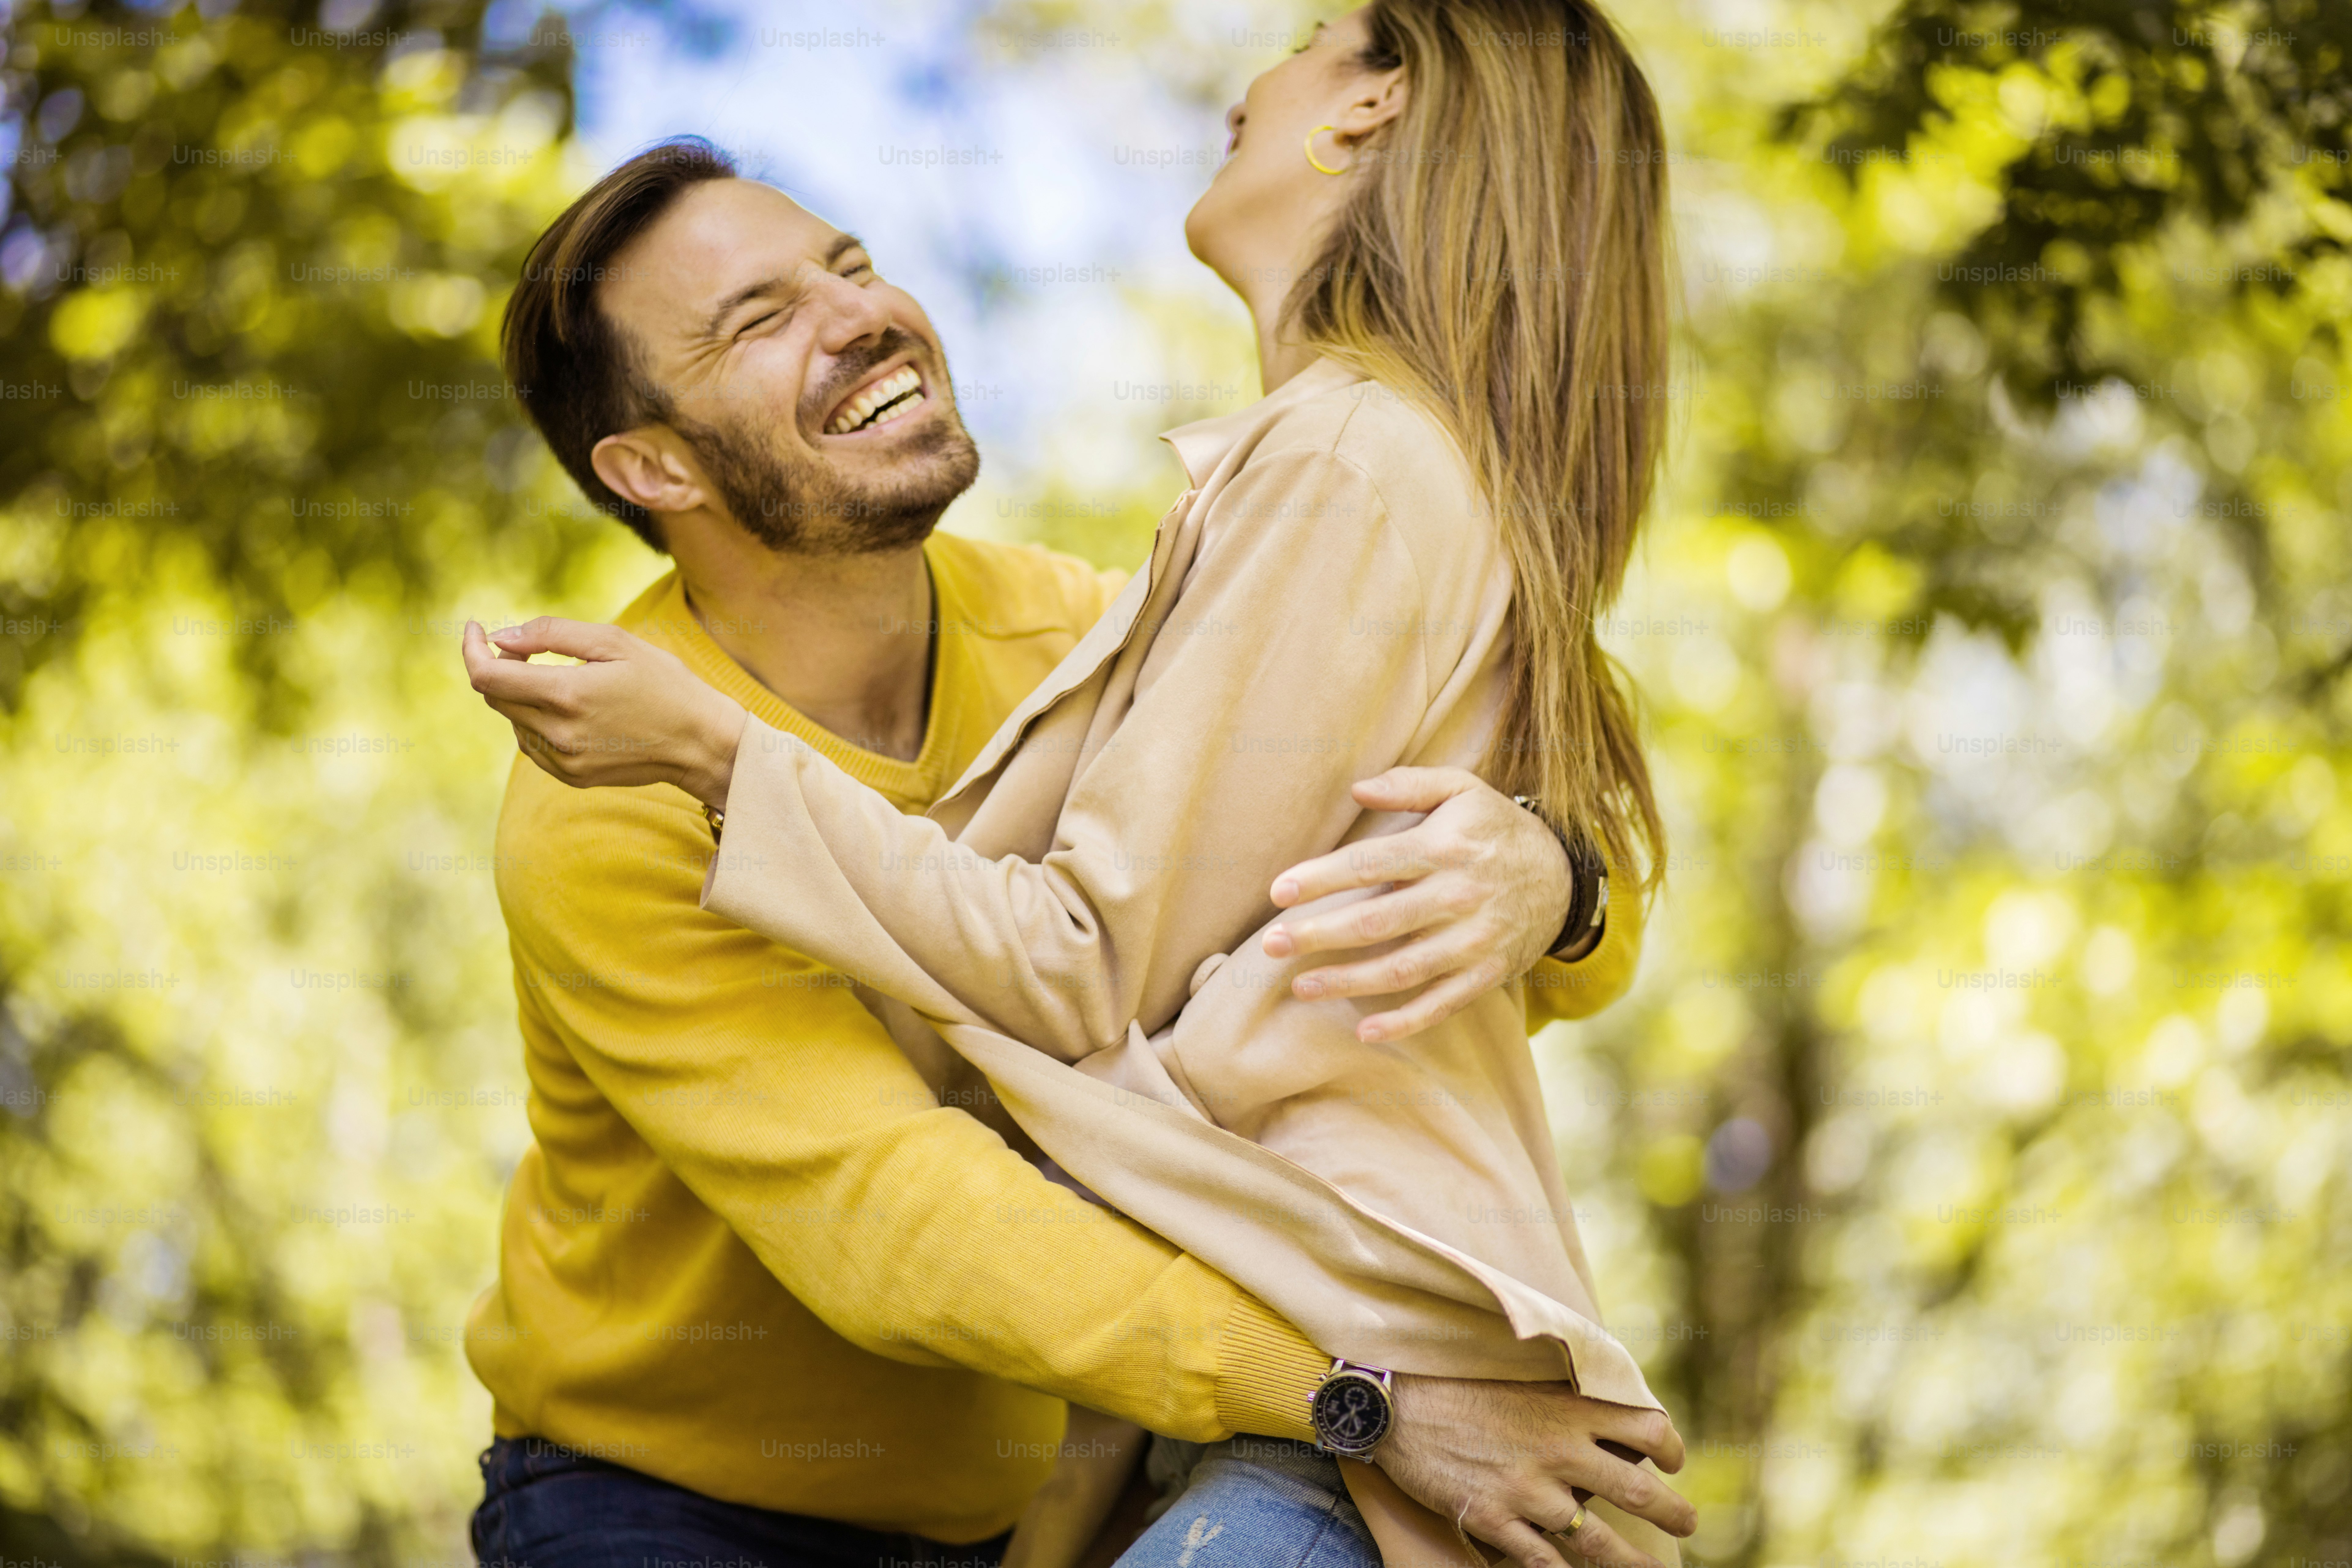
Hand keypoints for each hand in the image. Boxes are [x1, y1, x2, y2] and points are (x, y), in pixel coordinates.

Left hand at [460, 617, 747, 808]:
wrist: (701, 743)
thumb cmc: (664, 683)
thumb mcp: (614, 642)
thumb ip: (551, 634)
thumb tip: (500, 637)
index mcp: (567, 695)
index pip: (486, 677)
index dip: (471, 649)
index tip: (475, 629)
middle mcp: (558, 734)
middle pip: (494, 697)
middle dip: (500, 667)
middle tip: (528, 650)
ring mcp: (563, 760)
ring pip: (512, 721)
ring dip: (521, 695)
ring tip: (562, 682)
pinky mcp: (570, 776)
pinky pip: (531, 744)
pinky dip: (536, 721)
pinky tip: (571, 712)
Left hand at [1262, 767, 1574, 1042]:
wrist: (1564, 876)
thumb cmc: (1496, 829)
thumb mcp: (1462, 789)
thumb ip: (1409, 784)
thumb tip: (1355, 788)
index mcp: (1445, 848)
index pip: (1370, 864)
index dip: (1321, 879)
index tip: (1277, 892)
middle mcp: (1458, 896)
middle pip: (1376, 921)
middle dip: (1318, 935)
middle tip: (1270, 944)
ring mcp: (1474, 941)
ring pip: (1401, 969)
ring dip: (1347, 981)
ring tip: (1300, 987)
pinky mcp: (1487, 973)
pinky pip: (1441, 1004)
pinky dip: (1403, 1022)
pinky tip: (1364, 1030)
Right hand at [1376, 1376, 1693, 1567]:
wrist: (1396, 1403)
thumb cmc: (1458, 1384)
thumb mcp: (1522, 1378)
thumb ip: (1564, 1398)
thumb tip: (1605, 1413)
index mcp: (1567, 1410)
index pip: (1648, 1428)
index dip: (1671, 1448)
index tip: (1673, 1462)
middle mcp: (1557, 1451)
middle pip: (1638, 1491)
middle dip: (1675, 1514)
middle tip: (1688, 1523)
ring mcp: (1527, 1490)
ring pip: (1599, 1540)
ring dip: (1634, 1562)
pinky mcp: (1495, 1519)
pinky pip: (1543, 1562)